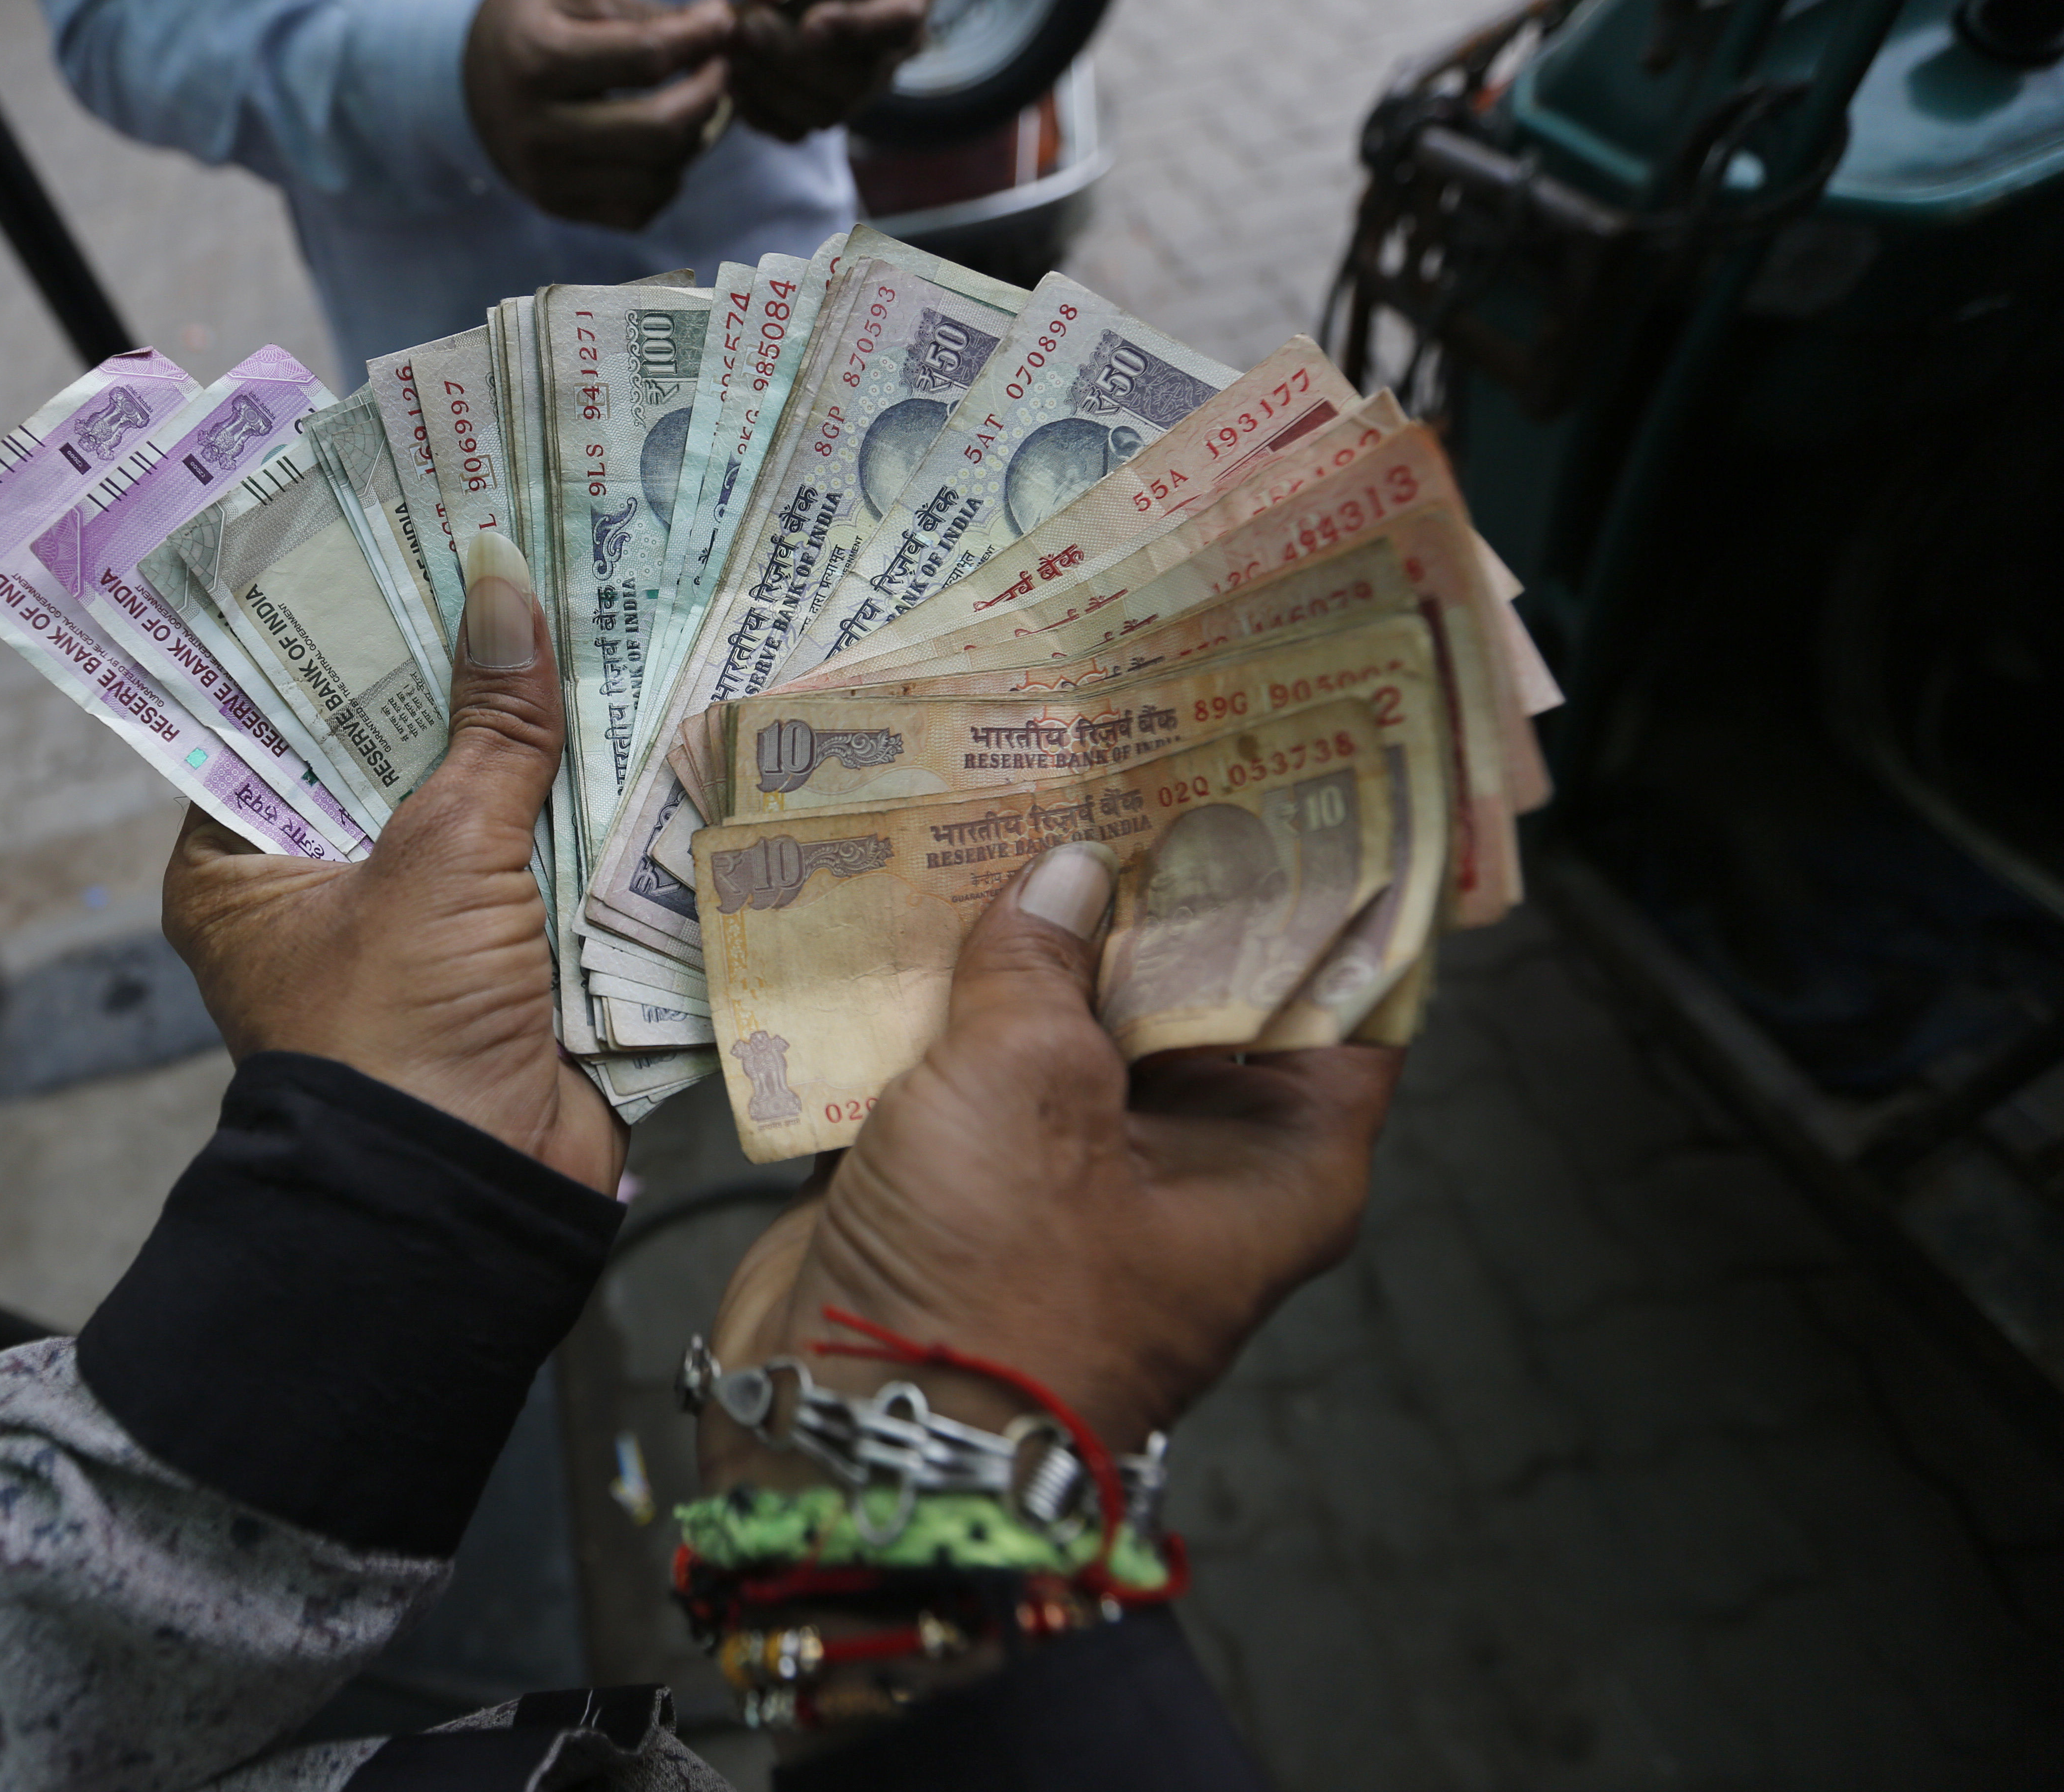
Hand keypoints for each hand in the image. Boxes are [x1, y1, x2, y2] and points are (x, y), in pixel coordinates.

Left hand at [161, 533, 626, 1194]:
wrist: (466, 1198)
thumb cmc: (399, 1029)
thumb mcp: (442, 853)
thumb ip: (490, 726)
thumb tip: (507, 580)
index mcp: (244, 865)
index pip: (282, 715)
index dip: (347, 634)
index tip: (401, 542)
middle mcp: (320, 893)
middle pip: (394, 754)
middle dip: (463, 680)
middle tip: (517, 561)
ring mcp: (417, 933)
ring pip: (479, 808)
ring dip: (537, 744)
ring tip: (594, 614)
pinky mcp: (502, 968)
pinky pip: (541, 871)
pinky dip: (584, 819)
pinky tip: (639, 725)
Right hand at [464, 0, 734, 231]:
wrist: (467, 82)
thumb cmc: (534, 27)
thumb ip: (648, 13)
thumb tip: (719, 24)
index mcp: (539, 61)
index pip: (645, 57)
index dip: (700, 38)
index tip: (721, 24)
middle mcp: (539, 129)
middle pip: (657, 128)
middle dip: (708, 95)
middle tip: (720, 70)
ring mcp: (548, 178)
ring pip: (657, 178)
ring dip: (695, 141)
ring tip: (697, 106)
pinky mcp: (559, 207)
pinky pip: (638, 211)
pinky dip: (667, 180)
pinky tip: (663, 148)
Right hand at [700, 840, 1400, 1488]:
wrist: (849, 1436)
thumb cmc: (990, 1276)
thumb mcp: (1030, 1084)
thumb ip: (1045, 958)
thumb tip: (1069, 870)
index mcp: (1276, 1161)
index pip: (1338, 997)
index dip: (1316, 886)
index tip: (1283, 773)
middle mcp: (1192, 1164)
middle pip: (1192, 993)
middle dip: (1147, 886)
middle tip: (1118, 751)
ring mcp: (1075, 1171)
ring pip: (1070, 1020)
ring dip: (1031, 930)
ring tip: (1005, 793)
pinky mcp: (968, 1177)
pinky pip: (970, 1061)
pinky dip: (944, 992)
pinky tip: (913, 889)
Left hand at [727, 0, 940, 141]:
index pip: (900, 20)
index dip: (855, 29)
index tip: (811, 25)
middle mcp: (897, 47)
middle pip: (858, 77)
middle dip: (794, 58)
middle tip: (746, 28)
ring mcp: (867, 83)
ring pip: (828, 111)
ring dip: (772, 88)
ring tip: (731, 53)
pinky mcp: (831, 105)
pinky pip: (800, 130)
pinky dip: (762, 112)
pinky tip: (733, 81)